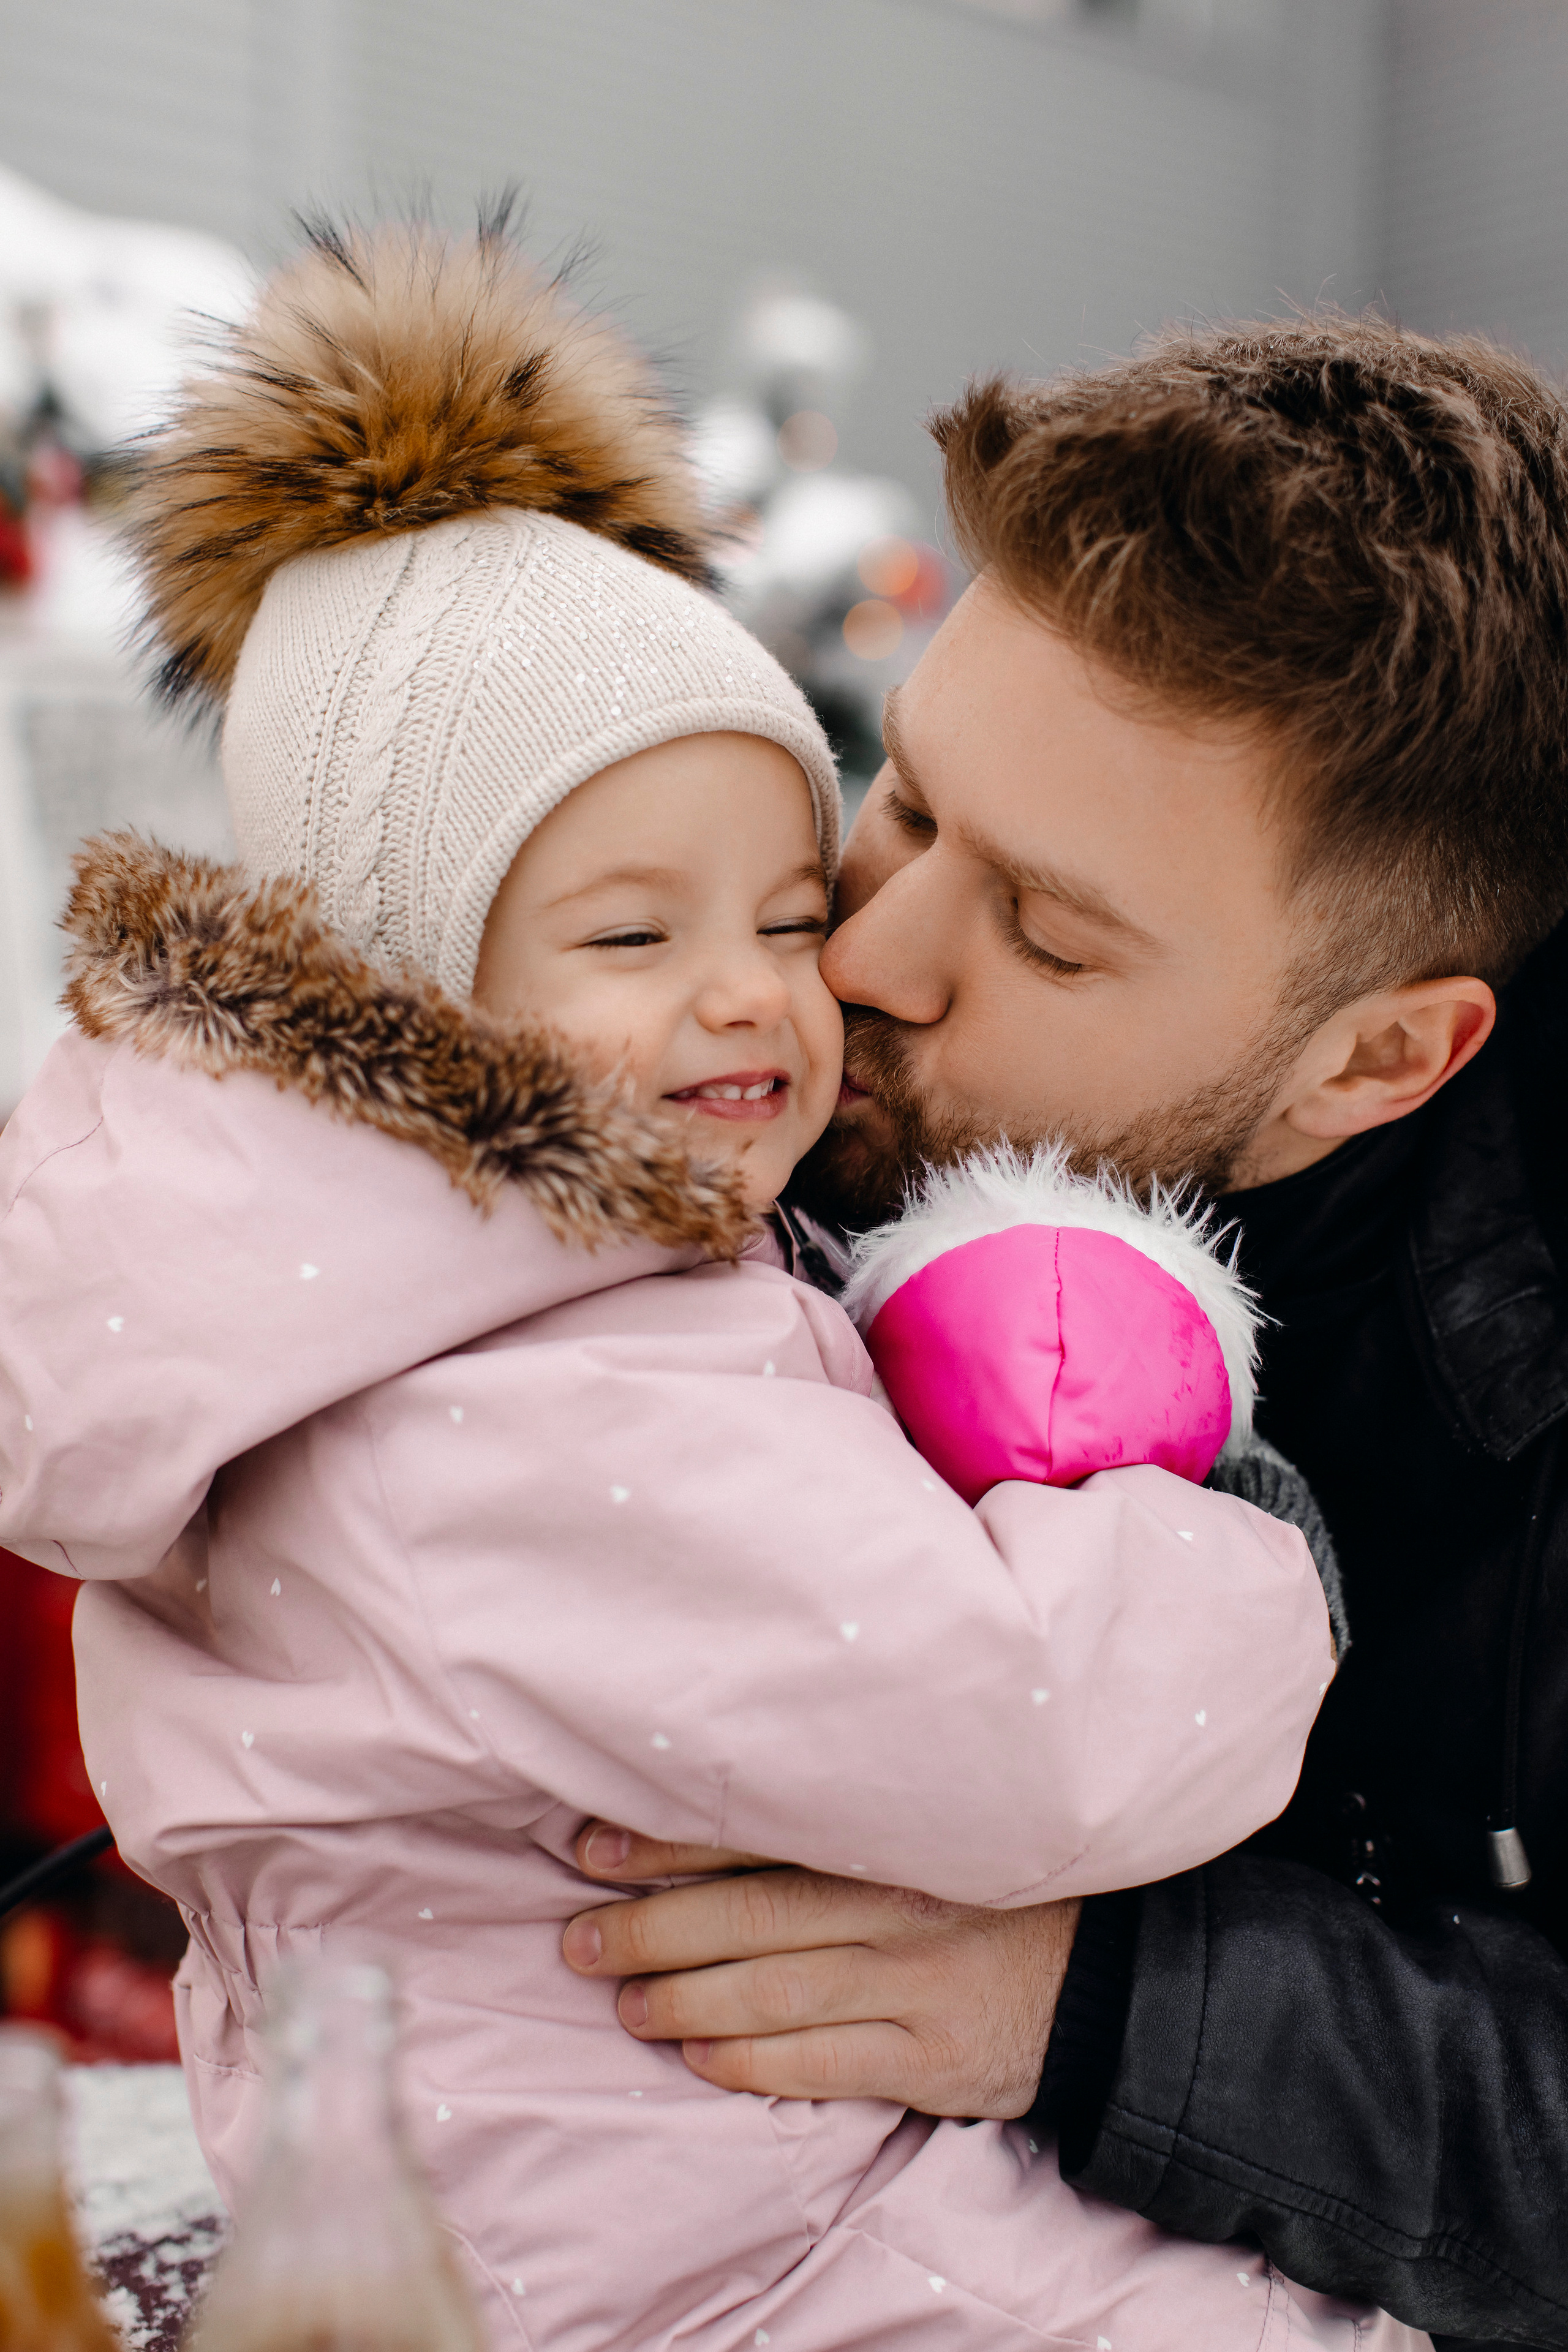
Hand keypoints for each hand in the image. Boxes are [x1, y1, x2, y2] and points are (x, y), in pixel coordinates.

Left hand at [561, 1824, 1080, 2118]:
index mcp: (888, 1834)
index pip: (755, 1833)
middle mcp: (897, 1903)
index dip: (665, 1842)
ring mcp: (914, 1983)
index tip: (591, 1849)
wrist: (1102, 1976)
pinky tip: (699, 2058)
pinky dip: (748, 2064)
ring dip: (681, 2002)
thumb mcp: (922, 1832)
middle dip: (649, 1929)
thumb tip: (704, 1809)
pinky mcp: (929, 2059)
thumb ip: (830, 1822)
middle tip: (577, 1940)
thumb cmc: (985, 1891)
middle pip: (748, 1917)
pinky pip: (818, 2064)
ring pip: (770, 1995)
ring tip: (623, 2003)